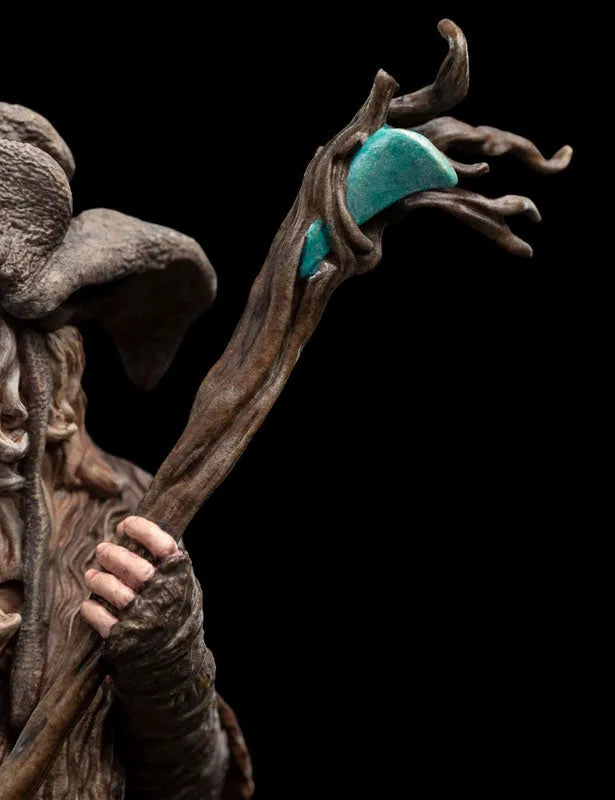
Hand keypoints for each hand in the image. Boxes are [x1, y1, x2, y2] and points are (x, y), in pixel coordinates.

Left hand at [81, 516, 179, 638]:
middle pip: (135, 569)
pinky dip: (91, 609)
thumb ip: (168, 561)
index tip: (125, 525)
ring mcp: (146, 620)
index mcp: (180, 578)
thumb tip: (136, 528)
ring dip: (98, 580)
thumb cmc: (177, 614)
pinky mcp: (126, 640)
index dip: (142, 530)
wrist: (178, 666)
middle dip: (113, 555)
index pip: (163, 545)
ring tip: (92, 575)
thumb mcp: (185, 585)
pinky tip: (90, 604)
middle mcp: (165, 597)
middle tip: (102, 550)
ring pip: (115, 592)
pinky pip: (100, 619)